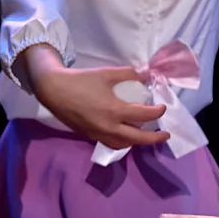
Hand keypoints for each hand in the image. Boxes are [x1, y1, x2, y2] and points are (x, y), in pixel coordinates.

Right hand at [21, 53, 166, 149]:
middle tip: (165, 134)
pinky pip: (110, 142)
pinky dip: (121, 141)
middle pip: (137, 139)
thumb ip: (128, 74)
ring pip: (123, 145)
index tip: (162, 107)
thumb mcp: (106, 73)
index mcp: (114, 111)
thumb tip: (146, 74)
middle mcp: (108, 127)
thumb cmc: (80, 80)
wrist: (53, 90)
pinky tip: (123, 133)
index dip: (157, 112)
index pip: (144, 116)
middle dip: (154, 138)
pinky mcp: (89, 135)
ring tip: (144, 135)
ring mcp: (98, 133)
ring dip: (137, 142)